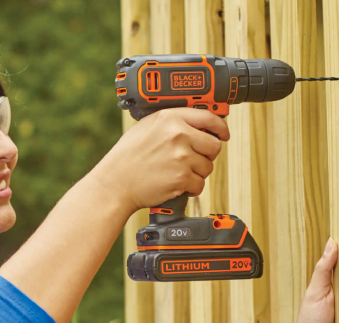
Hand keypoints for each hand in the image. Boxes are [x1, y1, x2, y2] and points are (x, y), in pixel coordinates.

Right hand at [93, 108, 229, 211]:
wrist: (115, 182)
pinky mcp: (182, 178)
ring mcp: (181, 156)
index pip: (209, 118)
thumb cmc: (127, 157)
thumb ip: (171, 122)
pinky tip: (176, 184)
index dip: (221, 127)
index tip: (223, 133)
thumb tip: (196, 125)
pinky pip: (200, 184)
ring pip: (208, 166)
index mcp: (170, 117)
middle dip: (206, 155)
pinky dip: (191, 188)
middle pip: (214, 145)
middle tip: (192, 160)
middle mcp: (178, 134)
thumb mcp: (146, 127)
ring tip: (177, 172)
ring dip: (196, 173)